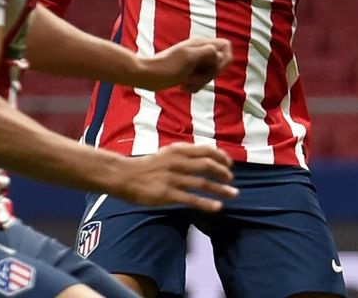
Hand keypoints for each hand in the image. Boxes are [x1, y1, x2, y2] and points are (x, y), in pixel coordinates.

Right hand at [115, 144, 237, 211]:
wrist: (124, 175)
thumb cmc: (147, 166)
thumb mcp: (168, 153)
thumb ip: (186, 154)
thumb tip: (207, 157)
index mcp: (179, 150)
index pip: (207, 151)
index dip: (222, 157)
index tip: (230, 164)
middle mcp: (178, 163)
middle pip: (208, 166)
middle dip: (223, 173)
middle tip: (231, 179)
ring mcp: (173, 179)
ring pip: (203, 184)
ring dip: (221, 189)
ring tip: (233, 194)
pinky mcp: (167, 195)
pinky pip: (191, 199)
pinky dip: (207, 203)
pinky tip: (218, 207)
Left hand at [139, 38, 231, 92]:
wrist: (145, 75)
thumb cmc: (165, 67)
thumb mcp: (189, 57)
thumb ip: (207, 52)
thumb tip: (218, 54)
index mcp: (200, 44)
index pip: (225, 46)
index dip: (225, 59)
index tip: (214, 69)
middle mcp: (199, 51)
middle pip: (219, 63)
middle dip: (210, 75)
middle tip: (194, 79)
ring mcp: (194, 62)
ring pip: (210, 73)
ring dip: (201, 82)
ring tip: (186, 85)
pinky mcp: (188, 72)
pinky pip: (201, 80)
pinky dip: (195, 86)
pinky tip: (183, 88)